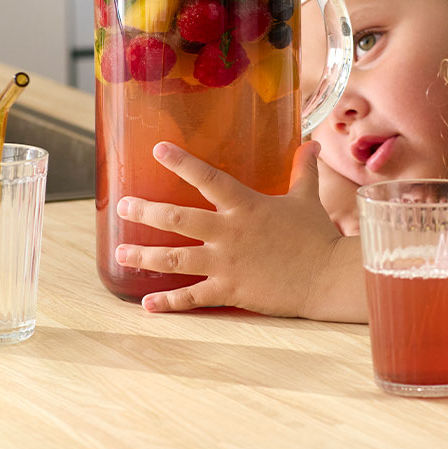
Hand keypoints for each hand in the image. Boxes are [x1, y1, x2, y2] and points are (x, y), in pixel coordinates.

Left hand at [115, 141, 351, 318]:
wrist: (326, 277)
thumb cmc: (317, 236)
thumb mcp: (307, 198)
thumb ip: (302, 170)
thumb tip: (310, 144)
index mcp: (246, 205)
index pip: (208, 178)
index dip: (182, 163)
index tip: (157, 149)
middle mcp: (229, 232)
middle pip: (177, 219)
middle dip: (145, 212)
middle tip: (122, 207)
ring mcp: (227, 263)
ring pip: (175, 258)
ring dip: (144, 255)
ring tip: (121, 252)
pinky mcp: (230, 290)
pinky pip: (193, 297)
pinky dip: (168, 302)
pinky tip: (146, 304)